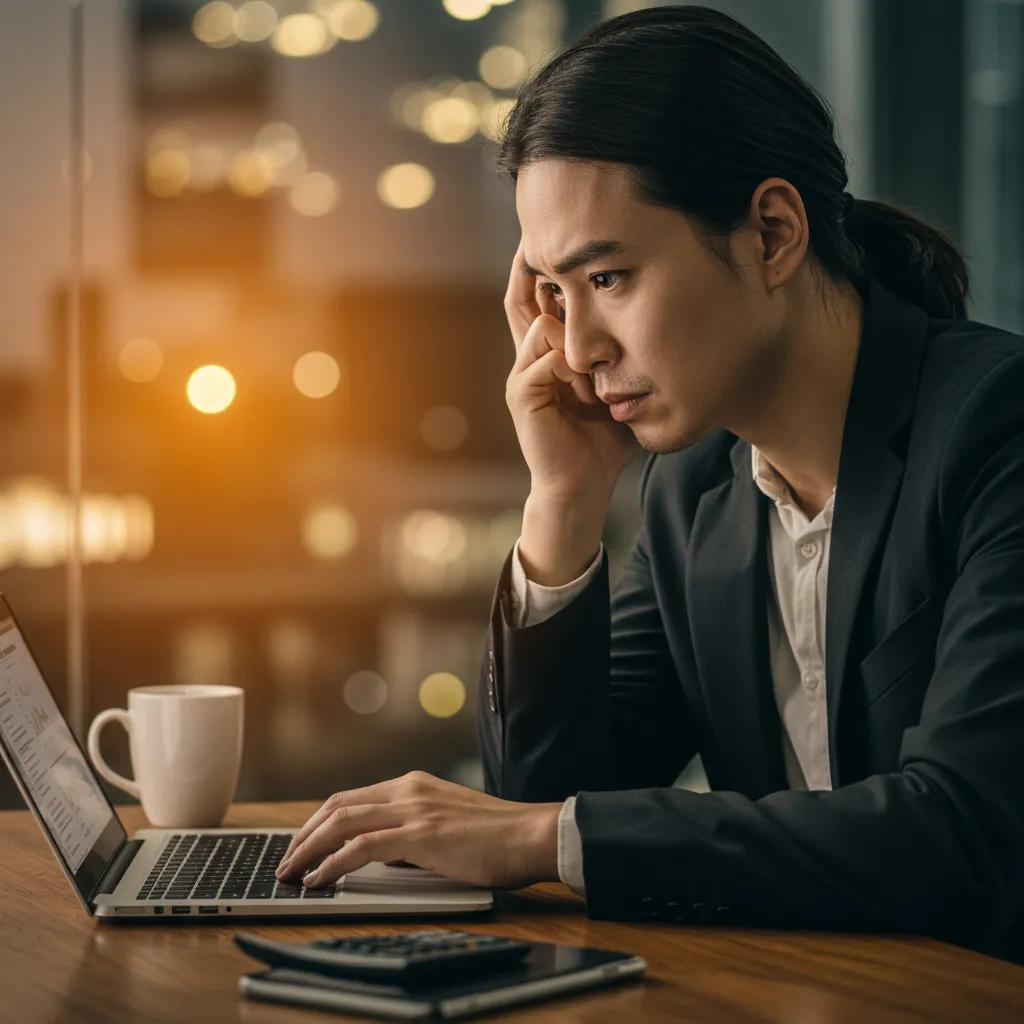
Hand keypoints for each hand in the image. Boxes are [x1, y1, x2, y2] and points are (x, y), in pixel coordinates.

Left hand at [275, 771, 561, 889]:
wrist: (531, 834)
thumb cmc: (499, 837)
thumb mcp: (448, 825)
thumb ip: (415, 833)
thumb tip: (387, 855)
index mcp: (415, 785)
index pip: (353, 798)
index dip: (320, 821)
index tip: (303, 843)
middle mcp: (409, 790)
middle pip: (337, 805)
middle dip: (304, 833)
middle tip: (286, 860)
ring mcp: (413, 809)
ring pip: (342, 822)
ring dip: (309, 848)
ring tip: (291, 872)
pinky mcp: (420, 834)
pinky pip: (361, 848)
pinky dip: (333, 864)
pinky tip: (320, 880)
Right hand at [504, 240, 639, 501]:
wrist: (584, 484)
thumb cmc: (607, 438)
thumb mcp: (625, 384)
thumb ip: (631, 352)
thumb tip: (675, 314)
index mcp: (549, 349)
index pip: (538, 294)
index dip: (550, 266)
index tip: (577, 241)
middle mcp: (529, 354)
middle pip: (524, 294)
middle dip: (549, 271)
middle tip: (578, 253)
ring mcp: (522, 371)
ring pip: (546, 323)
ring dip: (580, 338)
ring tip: (599, 376)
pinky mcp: (522, 392)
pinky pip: (548, 358)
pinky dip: (575, 369)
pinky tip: (591, 393)